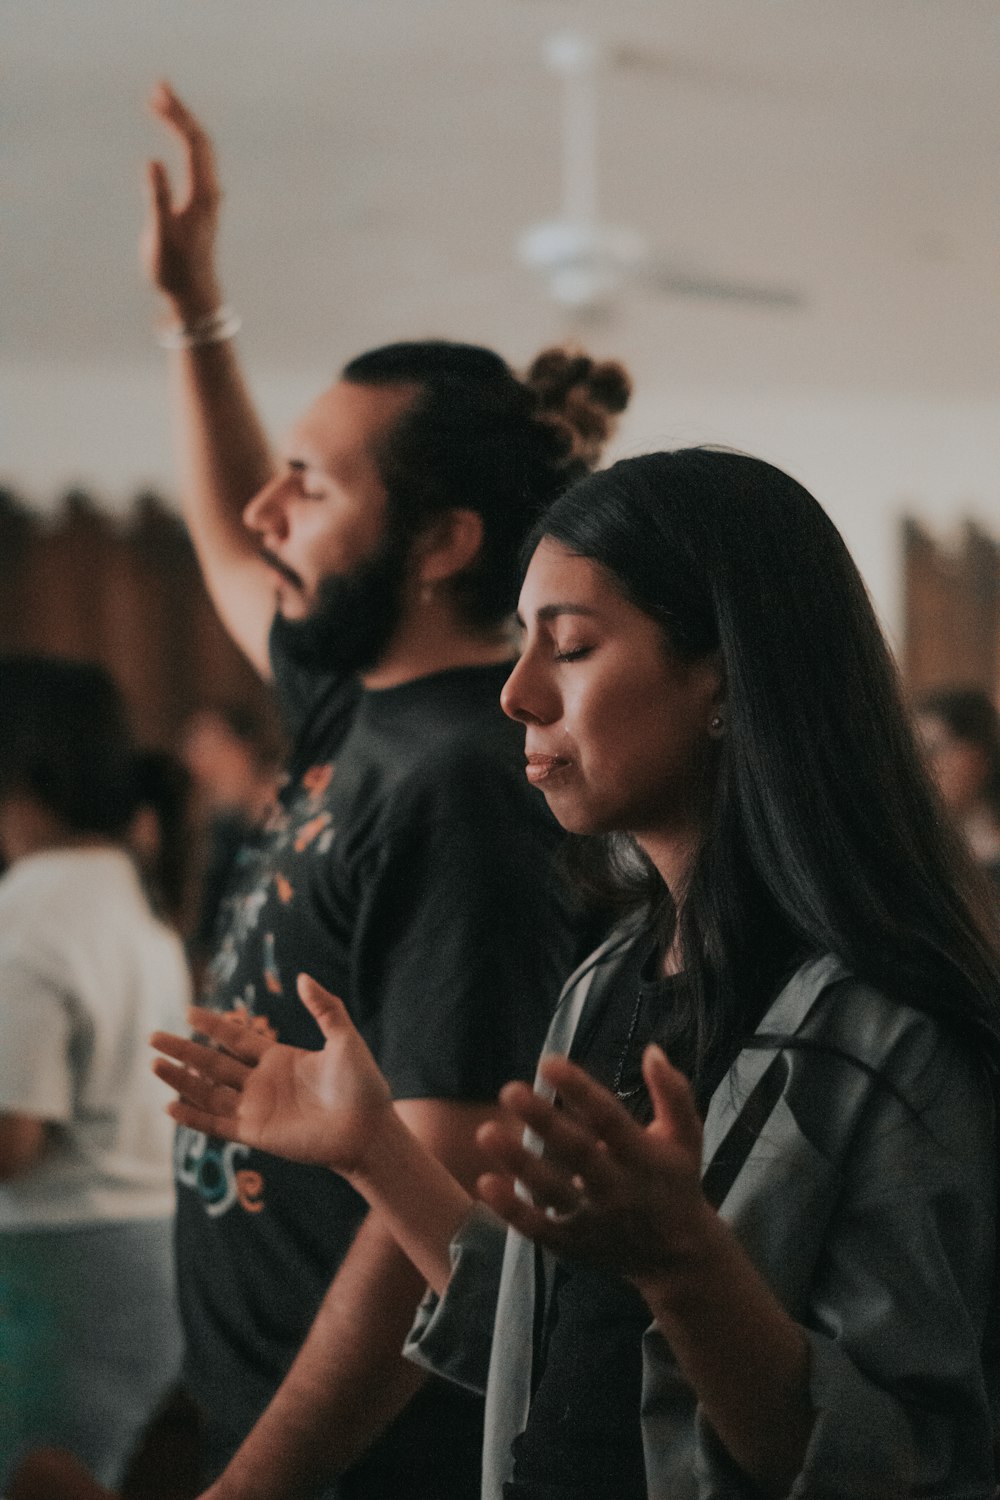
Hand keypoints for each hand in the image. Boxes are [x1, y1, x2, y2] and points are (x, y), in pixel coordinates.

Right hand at [142, 80, 223, 318]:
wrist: (193, 296)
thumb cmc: (174, 269)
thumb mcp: (161, 234)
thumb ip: (157, 197)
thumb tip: (152, 162)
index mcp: (202, 194)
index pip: (193, 143)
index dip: (176, 116)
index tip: (155, 95)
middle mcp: (210, 192)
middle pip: (201, 141)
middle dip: (180, 112)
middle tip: (157, 86)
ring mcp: (208, 199)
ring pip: (201, 151)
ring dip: (183, 124)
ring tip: (161, 104)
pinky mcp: (203, 206)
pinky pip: (199, 163)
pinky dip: (187, 143)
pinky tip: (177, 139)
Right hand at [151, 975, 393, 1174]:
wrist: (369, 1130)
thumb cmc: (363, 1085)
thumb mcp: (344, 1039)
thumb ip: (326, 1008)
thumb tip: (303, 977)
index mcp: (279, 1058)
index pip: (236, 1038)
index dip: (213, 1026)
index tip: (187, 1011)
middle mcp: (262, 1082)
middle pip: (213, 1063)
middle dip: (183, 1050)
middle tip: (153, 1037)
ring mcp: (257, 1109)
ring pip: (208, 1092)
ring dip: (181, 1080)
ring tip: (154, 1066)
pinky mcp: (256, 1133)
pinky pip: (217, 1124)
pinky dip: (193, 1117)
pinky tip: (170, 1106)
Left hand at [476, 1044, 713, 1290]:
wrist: (680, 1258)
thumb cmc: (677, 1182)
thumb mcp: (686, 1137)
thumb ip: (673, 1093)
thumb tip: (651, 1050)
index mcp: (643, 1157)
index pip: (609, 1119)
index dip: (580, 1090)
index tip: (549, 1062)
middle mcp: (618, 1189)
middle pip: (577, 1152)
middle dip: (544, 1121)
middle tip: (509, 1089)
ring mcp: (594, 1221)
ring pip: (553, 1192)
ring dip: (519, 1163)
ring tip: (485, 1133)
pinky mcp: (575, 1245)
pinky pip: (540, 1229)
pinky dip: (512, 1211)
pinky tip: (485, 1183)